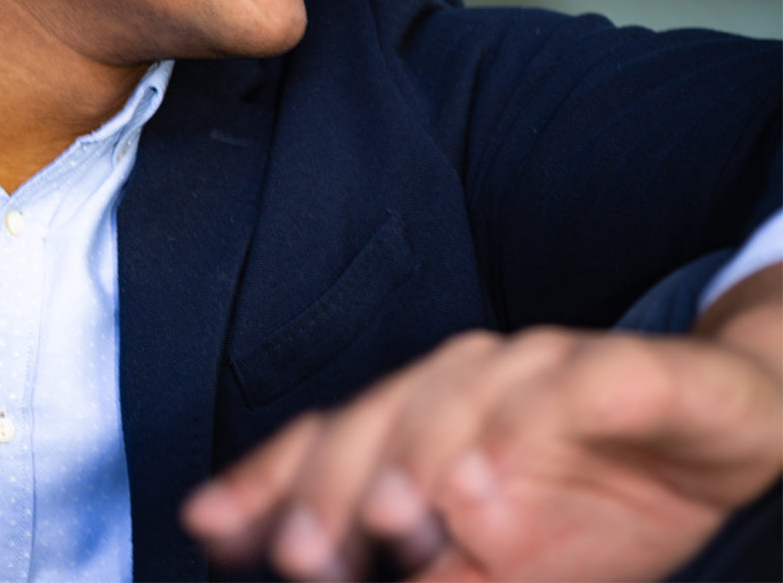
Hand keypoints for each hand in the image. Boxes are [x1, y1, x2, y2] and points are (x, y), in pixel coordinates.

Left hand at [182, 305, 781, 580]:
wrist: (718, 441)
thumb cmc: (596, 504)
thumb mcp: (492, 564)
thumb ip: (414, 570)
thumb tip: (328, 582)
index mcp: (426, 415)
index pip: (332, 436)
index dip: (268, 477)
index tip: (208, 527)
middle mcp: (471, 376)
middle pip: (383, 413)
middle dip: (333, 484)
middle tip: (298, 553)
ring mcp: (543, 366)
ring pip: (465, 393)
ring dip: (422, 455)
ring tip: (395, 522)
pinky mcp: (620, 370)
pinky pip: (569, 388)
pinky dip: (527, 429)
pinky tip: (495, 483)